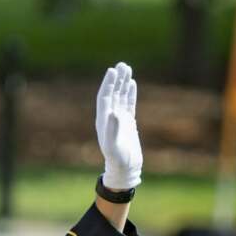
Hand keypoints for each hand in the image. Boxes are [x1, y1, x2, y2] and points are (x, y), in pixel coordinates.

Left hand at [95, 62, 141, 189]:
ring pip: (121, 96)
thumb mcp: (113, 146)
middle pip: (112, 93)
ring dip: (123, 83)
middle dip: (116, 79)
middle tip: (122, 65)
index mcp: (103, 120)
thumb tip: (113, 112)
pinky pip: (129, 104)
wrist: (125, 170)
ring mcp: (119, 119)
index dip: (108, 84)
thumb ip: (112, 129)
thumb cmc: (118, 160)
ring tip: (127, 68)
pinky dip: (130, 93)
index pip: (104, 97)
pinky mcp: (128, 123)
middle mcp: (110, 117)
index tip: (112, 71)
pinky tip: (132, 84)